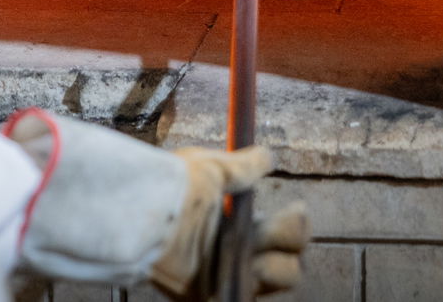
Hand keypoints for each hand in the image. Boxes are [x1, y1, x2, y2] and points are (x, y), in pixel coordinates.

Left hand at [150, 146, 308, 300]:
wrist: (145, 212)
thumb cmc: (176, 187)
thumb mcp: (213, 169)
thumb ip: (243, 166)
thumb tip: (266, 156)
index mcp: (238, 224)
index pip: (287, 231)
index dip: (297, 223)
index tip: (296, 207)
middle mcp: (237, 253)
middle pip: (291, 258)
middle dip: (291, 240)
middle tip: (267, 229)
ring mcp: (228, 277)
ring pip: (282, 279)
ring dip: (277, 267)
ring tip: (252, 255)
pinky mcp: (213, 296)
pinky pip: (245, 300)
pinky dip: (254, 285)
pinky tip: (246, 270)